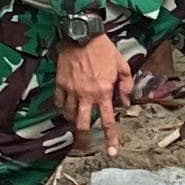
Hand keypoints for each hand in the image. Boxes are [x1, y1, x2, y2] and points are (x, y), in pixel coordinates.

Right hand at [55, 32, 130, 153]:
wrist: (82, 34)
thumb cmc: (103, 48)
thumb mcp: (122, 66)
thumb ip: (125, 86)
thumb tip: (125, 102)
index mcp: (103, 92)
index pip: (108, 121)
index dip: (110, 138)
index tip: (111, 151)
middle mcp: (86, 95)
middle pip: (83, 124)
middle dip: (84, 138)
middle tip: (86, 144)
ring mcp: (71, 90)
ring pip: (69, 114)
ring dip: (73, 119)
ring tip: (77, 118)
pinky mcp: (60, 83)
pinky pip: (58, 102)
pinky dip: (62, 106)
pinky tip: (66, 105)